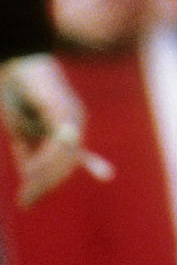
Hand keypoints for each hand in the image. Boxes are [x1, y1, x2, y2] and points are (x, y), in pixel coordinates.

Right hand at [0, 53, 112, 204]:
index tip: (28, 202)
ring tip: (26, 191)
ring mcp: (71, 113)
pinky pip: (59, 142)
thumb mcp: (22, 130)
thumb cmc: (17, 93)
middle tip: (26, 202)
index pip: (65, 163)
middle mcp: (75, 120)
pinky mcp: (61, 108)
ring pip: (65, 155)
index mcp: (68, 127)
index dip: (47, 183)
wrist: (13, 62)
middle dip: (45, 185)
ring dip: (44, 177)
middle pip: (67, 162)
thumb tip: (32, 178)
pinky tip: (31, 172)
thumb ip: (29, 150)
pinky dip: (45, 160)